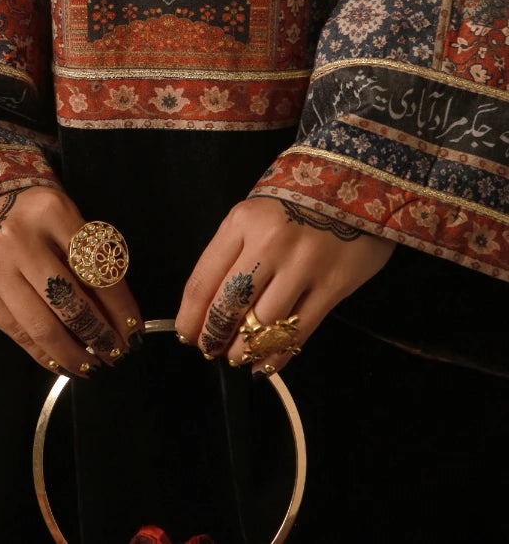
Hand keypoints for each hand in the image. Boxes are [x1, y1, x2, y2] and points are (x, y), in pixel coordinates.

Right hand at [0, 187, 141, 376]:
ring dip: (73, 353)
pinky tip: (61, 362)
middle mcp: (18, 238)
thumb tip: (115, 313)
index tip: (135, 330)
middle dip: (100, 335)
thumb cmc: (30, 210)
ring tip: (92, 365)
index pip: (96, 270)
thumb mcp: (63, 215)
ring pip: (42, 326)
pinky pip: (15, 331)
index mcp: (52, 212)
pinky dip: (42, 352)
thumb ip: (86, 254)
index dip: (120, 307)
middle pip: (70, 302)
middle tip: (117, 353)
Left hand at [175, 196, 394, 373]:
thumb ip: (234, 253)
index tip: (186, 334)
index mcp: (242, 222)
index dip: (190, 317)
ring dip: (243, 350)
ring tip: (237, 356)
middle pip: (229, 307)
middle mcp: (270, 243)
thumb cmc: (297, 199)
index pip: (204, 281)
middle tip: (210, 349)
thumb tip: (211, 305)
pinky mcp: (334, 285)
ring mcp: (304, 265)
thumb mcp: (255, 213)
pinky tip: (264, 363)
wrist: (356, 180)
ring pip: (262, 325)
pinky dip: (277, 354)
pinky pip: (299, 331)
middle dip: (214, 337)